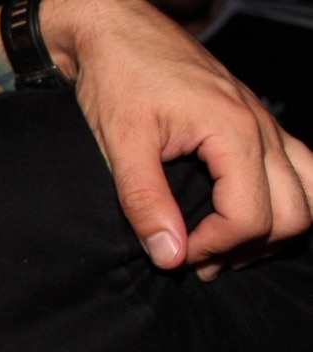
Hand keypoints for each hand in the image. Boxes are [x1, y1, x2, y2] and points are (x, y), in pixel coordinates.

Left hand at [45, 0, 312, 278]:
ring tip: (221, 245)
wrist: (118, 32)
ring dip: (273, 230)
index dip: (214, 248)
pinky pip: (298, 172)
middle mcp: (263, 128)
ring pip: (308, 195)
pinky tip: (236, 216)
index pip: (252, 218)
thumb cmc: (118, 77)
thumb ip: (144, 202)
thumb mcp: (121, 142)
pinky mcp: (259, 124)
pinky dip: (280, 204)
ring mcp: (267, 125)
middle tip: (197, 258)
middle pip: (294, 215)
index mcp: (234, 131)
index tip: (175, 254)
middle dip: (248, 248)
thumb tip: (169, 256)